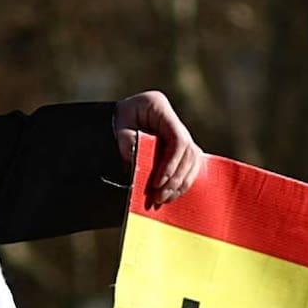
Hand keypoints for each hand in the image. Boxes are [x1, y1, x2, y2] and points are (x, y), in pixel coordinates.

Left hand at [118, 89, 206, 204]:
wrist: (117, 118)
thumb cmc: (115, 118)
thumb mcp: (117, 125)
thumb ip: (126, 141)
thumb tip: (134, 162)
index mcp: (159, 107)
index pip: (178, 139)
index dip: (172, 163)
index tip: (158, 183)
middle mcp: (173, 120)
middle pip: (188, 153)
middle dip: (175, 178)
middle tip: (159, 197)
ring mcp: (179, 133)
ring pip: (192, 161)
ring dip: (180, 183)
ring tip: (162, 200)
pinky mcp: (179, 147)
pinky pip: (189, 166)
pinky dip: (181, 182)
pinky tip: (170, 195)